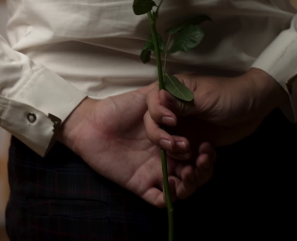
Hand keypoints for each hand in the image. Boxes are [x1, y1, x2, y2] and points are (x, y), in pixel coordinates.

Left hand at [58, 84, 216, 207]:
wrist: (90, 123)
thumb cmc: (117, 108)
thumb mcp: (146, 97)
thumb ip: (165, 98)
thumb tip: (179, 104)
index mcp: (172, 138)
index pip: (198, 152)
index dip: (206, 153)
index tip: (206, 147)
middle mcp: (167, 158)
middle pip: (195, 173)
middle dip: (202, 170)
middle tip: (197, 161)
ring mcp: (154, 172)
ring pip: (182, 189)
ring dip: (189, 185)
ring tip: (184, 173)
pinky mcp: (140, 185)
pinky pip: (159, 200)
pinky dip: (168, 198)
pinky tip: (169, 185)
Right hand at [145, 68, 287, 153]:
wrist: (253, 109)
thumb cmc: (229, 96)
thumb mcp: (205, 99)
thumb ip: (181, 103)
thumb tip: (159, 95)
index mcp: (173, 92)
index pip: (152, 102)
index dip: (157, 113)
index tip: (172, 122)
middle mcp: (172, 110)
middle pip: (153, 126)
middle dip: (163, 138)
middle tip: (181, 145)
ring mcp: (181, 127)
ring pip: (164, 143)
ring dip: (175, 151)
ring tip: (192, 153)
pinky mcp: (191, 141)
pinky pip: (181, 154)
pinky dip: (189, 159)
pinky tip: (204, 156)